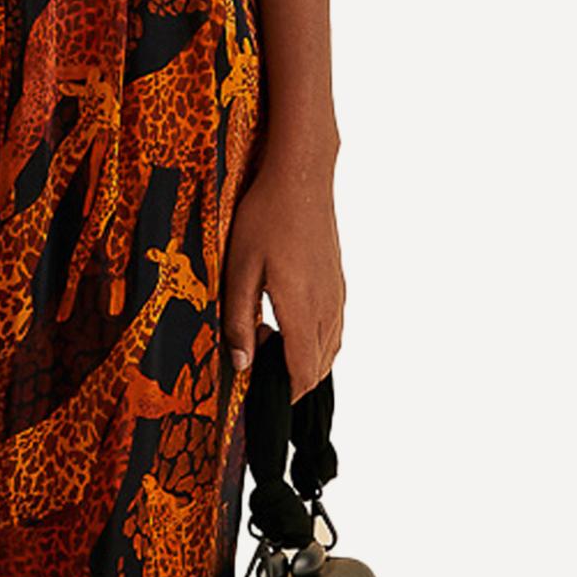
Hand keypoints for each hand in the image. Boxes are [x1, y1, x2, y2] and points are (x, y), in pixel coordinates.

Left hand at [220, 144, 345, 399]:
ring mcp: (337, 296)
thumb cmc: (266, 218)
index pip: (302, 373)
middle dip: (290, 379)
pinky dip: (315, 340)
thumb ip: (238, 321)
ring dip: (303, 360)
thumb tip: (242, 365)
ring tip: (268, 340)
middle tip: (256, 361)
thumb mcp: (238, 270)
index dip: (285, 394)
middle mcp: (327, 309)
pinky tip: (290, 323)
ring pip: (329, 349)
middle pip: (318, 368)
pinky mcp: (338, 283)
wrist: (302, 177)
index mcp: (302, 311)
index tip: (263, 399)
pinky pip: (333, 328)